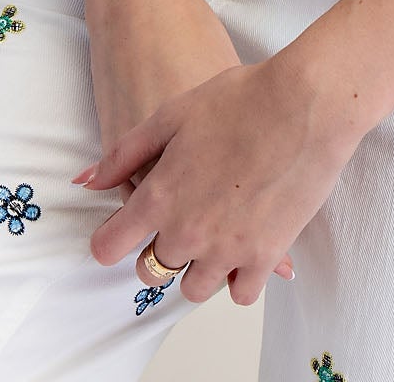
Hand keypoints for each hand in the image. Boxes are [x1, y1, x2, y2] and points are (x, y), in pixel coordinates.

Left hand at [73, 50, 363, 305]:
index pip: (109, 247)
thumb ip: (126, 152)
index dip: (109, 240)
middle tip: (178, 222)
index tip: (121, 233)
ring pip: (193, 289)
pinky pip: (239, 294)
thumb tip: (88, 180)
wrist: (306, 104)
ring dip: (196, 268)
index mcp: (159, 196)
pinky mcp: (264, 257)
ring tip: (213, 235)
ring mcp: (226, 249)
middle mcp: (186, 232)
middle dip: (157, 251)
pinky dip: (238, 278)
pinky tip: (244, 249)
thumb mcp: (173, 113)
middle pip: (151, 270)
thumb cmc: (241, 99)